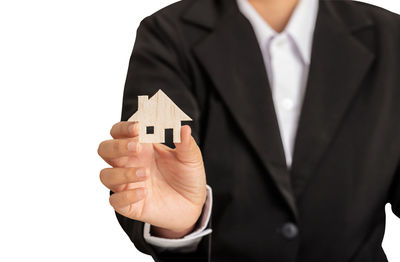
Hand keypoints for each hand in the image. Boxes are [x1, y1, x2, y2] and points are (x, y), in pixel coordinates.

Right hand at [98, 122, 206, 237]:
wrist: (192, 204)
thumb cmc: (187, 176)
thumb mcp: (191, 159)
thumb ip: (186, 144)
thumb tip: (184, 128)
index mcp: (141, 147)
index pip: (120, 131)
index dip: (124, 127)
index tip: (138, 127)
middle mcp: (129, 163)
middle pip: (105, 149)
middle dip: (117, 147)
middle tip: (136, 148)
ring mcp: (127, 184)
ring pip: (106, 175)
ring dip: (122, 173)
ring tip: (145, 173)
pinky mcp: (129, 204)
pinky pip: (115, 200)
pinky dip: (126, 196)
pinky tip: (143, 192)